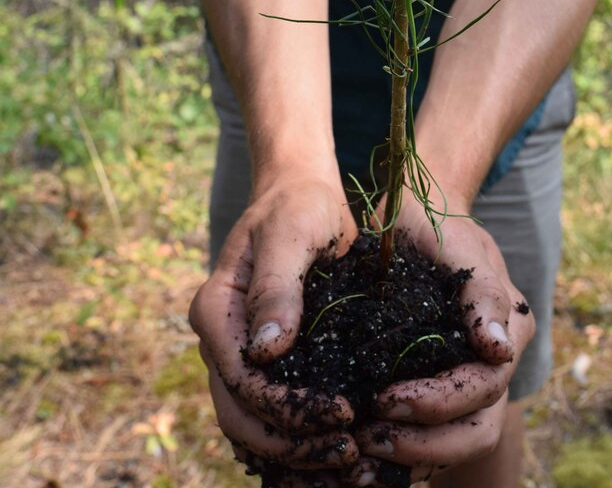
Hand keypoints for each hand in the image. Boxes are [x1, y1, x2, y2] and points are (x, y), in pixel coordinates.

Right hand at [189, 169, 360, 470]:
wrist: (302, 195)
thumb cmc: (297, 206)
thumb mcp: (290, 233)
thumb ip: (276, 287)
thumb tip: (267, 350)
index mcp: (216, 311)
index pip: (241, 379)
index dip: (288, 408)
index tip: (343, 415)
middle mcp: (222, 340)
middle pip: (243, 415)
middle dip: (293, 444)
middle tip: (350, 454)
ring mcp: (243, 353)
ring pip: (255, 425)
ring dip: (296, 454)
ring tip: (350, 466)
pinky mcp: (270, 360)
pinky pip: (274, 413)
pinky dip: (300, 441)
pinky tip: (338, 454)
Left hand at [350, 188, 534, 484]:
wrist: (415, 211)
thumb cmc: (434, 221)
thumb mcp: (457, 244)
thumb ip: (482, 293)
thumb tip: (498, 349)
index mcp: (508, 328)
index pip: (484, 387)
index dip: (438, 404)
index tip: (385, 401)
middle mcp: (494, 359)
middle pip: (476, 428)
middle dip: (425, 443)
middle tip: (369, 439)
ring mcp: (467, 373)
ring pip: (458, 441)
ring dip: (412, 455)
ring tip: (362, 452)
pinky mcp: (438, 381)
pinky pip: (431, 432)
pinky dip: (403, 450)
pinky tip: (363, 454)